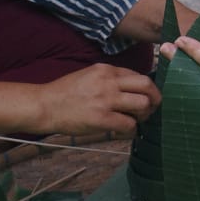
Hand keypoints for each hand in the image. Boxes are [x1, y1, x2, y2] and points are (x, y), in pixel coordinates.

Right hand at [39, 62, 160, 137]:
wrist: (45, 105)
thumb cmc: (64, 93)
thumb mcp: (88, 75)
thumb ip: (108, 79)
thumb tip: (128, 90)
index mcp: (105, 70)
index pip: (138, 75)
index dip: (146, 88)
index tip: (144, 98)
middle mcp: (108, 82)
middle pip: (147, 85)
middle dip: (155, 98)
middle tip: (151, 108)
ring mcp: (106, 100)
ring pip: (142, 104)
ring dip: (144, 114)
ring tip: (137, 120)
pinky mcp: (101, 118)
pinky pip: (129, 124)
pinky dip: (131, 129)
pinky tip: (124, 131)